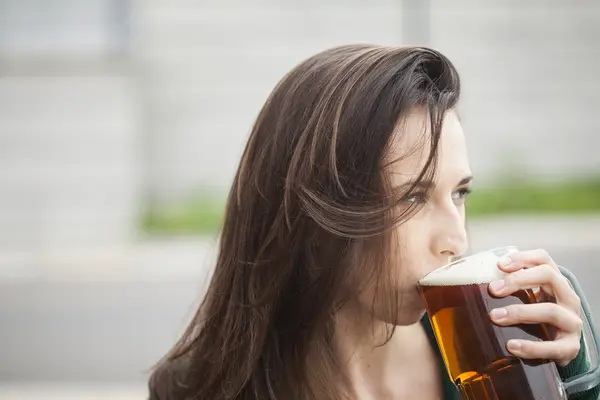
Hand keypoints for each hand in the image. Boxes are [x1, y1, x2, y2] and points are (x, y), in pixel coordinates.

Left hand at [487, 249, 582, 366]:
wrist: (559, 349)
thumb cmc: (539, 319)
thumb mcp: (529, 298)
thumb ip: (512, 287)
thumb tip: (477, 281)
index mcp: (555, 283)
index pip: (543, 259)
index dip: (522, 258)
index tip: (499, 265)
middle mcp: (568, 298)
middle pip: (549, 276)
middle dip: (518, 280)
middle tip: (493, 289)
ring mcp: (572, 322)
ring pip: (551, 311)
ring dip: (520, 312)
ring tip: (495, 317)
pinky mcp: (571, 347)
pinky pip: (553, 347)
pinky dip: (531, 347)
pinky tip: (512, 346)